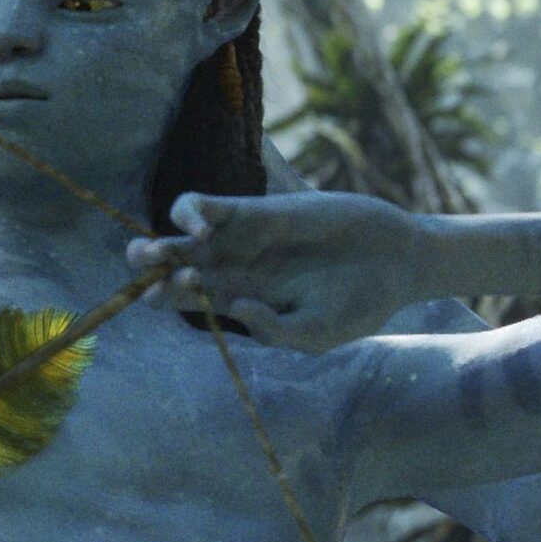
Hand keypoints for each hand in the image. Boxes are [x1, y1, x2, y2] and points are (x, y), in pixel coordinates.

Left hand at [127, 191, 420, 350]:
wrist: (394, 263)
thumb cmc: (356, 306)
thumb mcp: (317, 334)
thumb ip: (276, 329)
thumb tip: (238, 309)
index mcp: (238, 303)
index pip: (182, 301)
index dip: (161, 298)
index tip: (157, 299)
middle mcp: (231, 271)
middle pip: (169, 268)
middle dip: (146, 270)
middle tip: (148, 272)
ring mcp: (241, 241)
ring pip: (180, 235)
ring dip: (159, 242)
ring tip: (162, 252)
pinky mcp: (257, 212)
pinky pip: (210, 206)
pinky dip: (193, 212)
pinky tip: (202, 229)